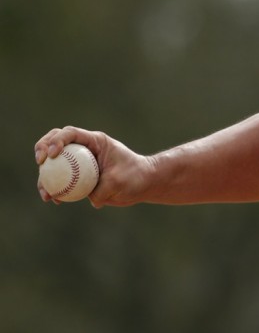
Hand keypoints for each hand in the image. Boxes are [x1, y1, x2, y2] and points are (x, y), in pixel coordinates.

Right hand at [35, 126, 151, 206]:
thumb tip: (90, 198)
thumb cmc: (136, 177)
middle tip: (40, 163)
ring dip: (45, 176)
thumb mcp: (121, 181)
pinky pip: (61, 180)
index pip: (70, 133)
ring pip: (55, 164)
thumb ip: (105, 188)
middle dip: (42, 148)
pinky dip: (55, 188)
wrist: (143, 183)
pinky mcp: (79, 176)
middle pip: (55, 142)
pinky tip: (54, 200)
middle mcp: (84, 149)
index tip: (52, 155)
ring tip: (45, 192)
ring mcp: (80, 162)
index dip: (57, 140)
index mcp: (95, 141)